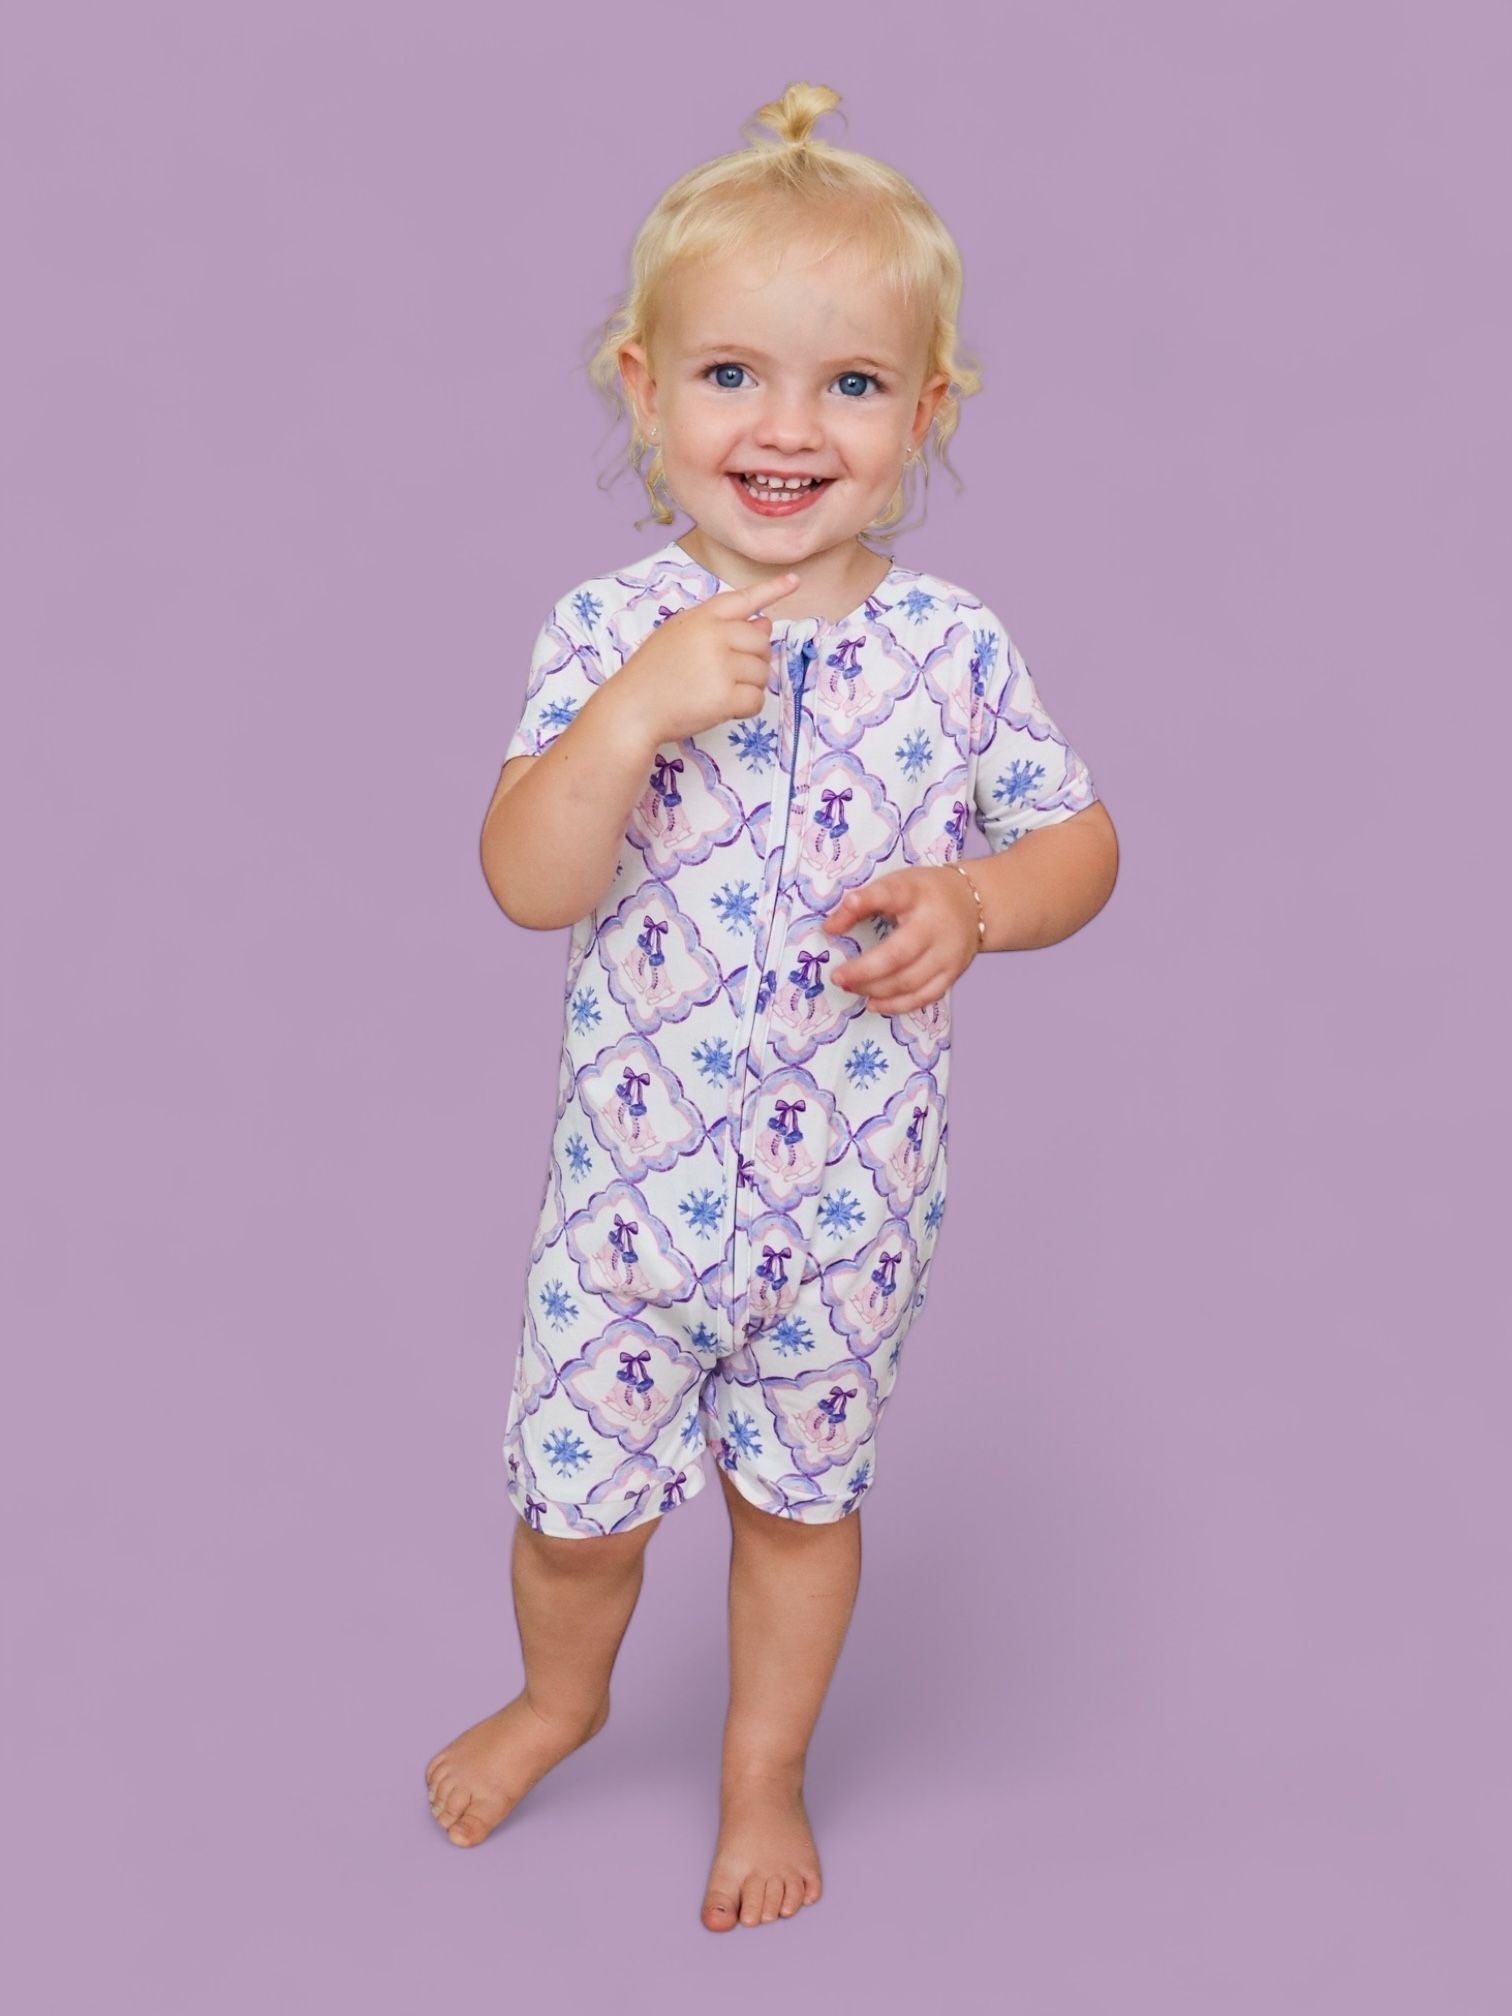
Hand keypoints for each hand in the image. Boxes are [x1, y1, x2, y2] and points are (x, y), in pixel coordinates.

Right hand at [613, 571, 800, 745]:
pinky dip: (746, 708)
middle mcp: (714, 635)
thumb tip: (764, 622)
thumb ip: (718, 626)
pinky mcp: (725, 696)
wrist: (631, 709)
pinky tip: (723, 708)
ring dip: (748, 686)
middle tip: (729, 674)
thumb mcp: (677, 636)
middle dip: (754, 659)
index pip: (743, 599)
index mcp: (700, 617)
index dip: (772, 590)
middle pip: (761, 641)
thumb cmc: (651, 675)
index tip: (795, 581)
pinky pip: (757, 700)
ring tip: (718, 691)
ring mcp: (720, 665)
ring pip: (762, 672)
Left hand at [822, 865, 982, 1013]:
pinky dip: (896, 1005)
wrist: (975, 903)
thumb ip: (863, 902)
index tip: (830, 926)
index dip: (860, 907)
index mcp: (917, 893)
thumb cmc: (925, 894)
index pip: (889, 895)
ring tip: (850, 987)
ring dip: (874, 989)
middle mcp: (935, 925)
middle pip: (898, 954)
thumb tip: (829, 928)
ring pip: (909, 981)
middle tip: (837, 977)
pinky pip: (923, 996)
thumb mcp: (897, 885)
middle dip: (864, 970)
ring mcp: (947, 953)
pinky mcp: (953, 973)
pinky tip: (873, 1004)